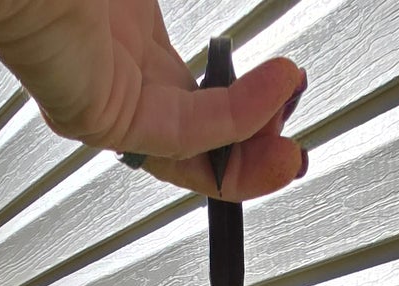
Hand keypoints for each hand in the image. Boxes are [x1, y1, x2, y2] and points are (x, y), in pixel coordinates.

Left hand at [0, 0, 306, 199]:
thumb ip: (180, 4)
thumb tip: (246, 33)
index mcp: (121, 39)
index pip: (192, 97)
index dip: (243, 106)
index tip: (283, 92)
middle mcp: (115, 77)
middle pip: (196, 139)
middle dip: (252, 148)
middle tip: (289, 147)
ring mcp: (109, 103)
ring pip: (193, 153)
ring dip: (250, 157)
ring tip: (290, 150)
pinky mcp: (108, 117)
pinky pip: (186, 131)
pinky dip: (238, 119)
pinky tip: (276, 94)